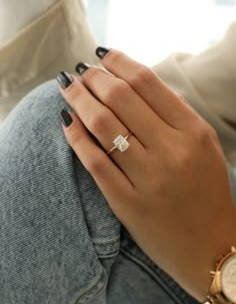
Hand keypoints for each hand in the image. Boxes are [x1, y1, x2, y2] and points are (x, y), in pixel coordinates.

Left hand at [57, 48, 235, 302]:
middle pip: (121, 98)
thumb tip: (132, 86)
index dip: (119, 62)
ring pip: (103, 125)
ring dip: (79, 100)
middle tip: (80, 71)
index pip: (147, 82)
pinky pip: (94, 162)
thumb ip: (173, 116)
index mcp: (194, 131)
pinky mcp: (128, 203)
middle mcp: (172, 150)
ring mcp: (149, 178)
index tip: (102, 55)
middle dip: (93, 77)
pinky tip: (66, 122)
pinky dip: (76, 138)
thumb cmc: (207, 193)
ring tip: (68, 89)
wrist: (211, 248)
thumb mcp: (202, 146)